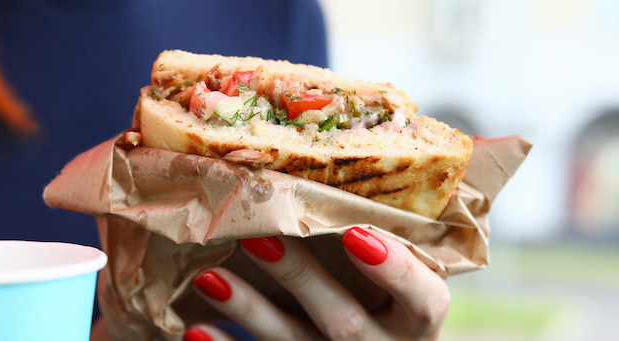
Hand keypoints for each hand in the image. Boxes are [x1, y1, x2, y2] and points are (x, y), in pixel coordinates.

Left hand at [184, 227, 448, 339]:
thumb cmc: (389, 296)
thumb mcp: (408, 273)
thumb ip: (391, 227)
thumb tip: (392, 143)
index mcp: (418, 317)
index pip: (425, 299)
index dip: (395, 270)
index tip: (356, 234)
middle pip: (344, 322)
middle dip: (300, 278)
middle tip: (259, 237)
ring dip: (249, 309)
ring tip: (209, 275)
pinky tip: (194, 328)